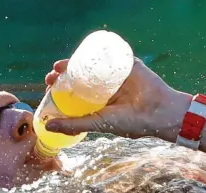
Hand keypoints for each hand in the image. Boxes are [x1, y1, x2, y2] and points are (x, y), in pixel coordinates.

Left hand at [44, 58, 191, 140]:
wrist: (158, 112)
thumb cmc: (129, 123)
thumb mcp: (97, 123)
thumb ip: (73, 125)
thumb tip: (47, 126)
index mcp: (97, 102)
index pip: (74, 93)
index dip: (59, 90)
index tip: (47, 88)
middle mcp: (104, 88)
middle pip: (79, 78)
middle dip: (62, 76)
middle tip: (50, 77)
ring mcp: (114, 75)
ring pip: (90, 66)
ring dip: (72, 64)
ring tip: (58, 67)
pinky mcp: (126, 64)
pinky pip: (109, 56)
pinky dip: (94, 54)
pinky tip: (81, 55)